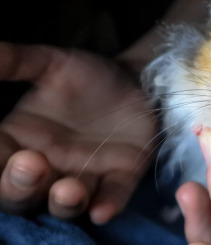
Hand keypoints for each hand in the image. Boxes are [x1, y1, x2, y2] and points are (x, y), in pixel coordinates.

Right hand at [0, 42, 155, 223]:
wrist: (137, 78)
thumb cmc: (89, 75)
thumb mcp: (51, 64)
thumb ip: (16, 62)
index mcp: (22, 141)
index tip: (7, 154)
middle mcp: (49, 166)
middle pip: (22, 193)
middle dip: (20, 187)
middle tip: (31, 164)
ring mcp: (86, 175)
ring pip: (66, 204)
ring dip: (63, 203)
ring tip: (68, 189)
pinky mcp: (121, 177)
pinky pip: (112, 197)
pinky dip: (108, 205)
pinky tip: (103, 209)